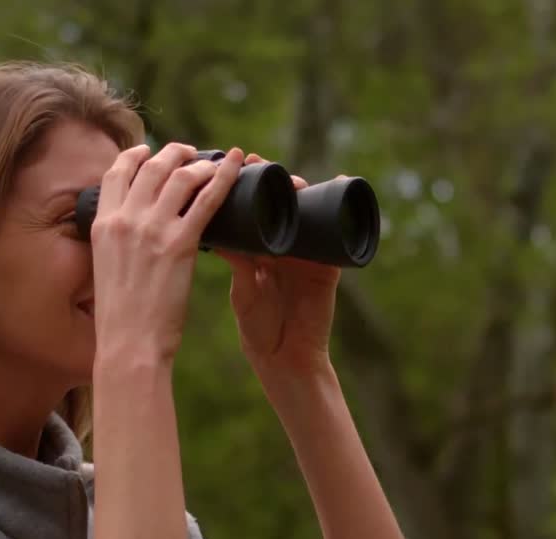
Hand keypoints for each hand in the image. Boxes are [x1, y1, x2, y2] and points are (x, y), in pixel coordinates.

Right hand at [91, 142, 243, 368]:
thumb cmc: (122, 318)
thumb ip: (117, 245)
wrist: (129, 343)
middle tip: (189, 153)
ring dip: (200, 163)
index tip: (149, 152)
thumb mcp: (106, 270)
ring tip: (214, 161)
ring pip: (180, 176)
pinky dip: (225, 177)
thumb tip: (132, 237)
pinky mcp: (180, 243)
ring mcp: (152, 228)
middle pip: (151, 167)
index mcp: (102, 225)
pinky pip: (208, 198)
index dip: (135, 156)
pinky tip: (238, 166)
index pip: (116, 173)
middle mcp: (125, 219)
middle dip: (173, 153)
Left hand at [214, 153, 342, 377]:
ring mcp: (308, 254)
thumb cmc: (260, 329)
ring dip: (303, 189)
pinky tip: (341, 184)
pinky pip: (337, 234)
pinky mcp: (329, 265)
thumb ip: (238, 263)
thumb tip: (215, 235)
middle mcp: (285, 247)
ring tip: (293, 178)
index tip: (235, 164)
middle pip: (282, 204)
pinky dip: (341, 210)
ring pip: (308, 212)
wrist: (287, 359)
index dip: (247, 186)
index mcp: (260, 251)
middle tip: (261, 163)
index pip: (254, 210)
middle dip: (275, 180)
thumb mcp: (244, 290)